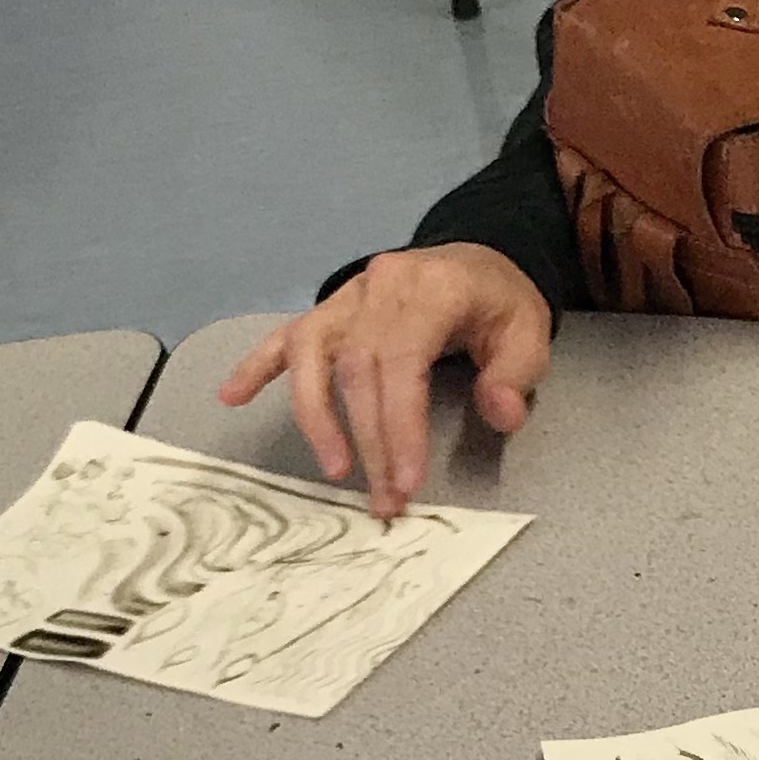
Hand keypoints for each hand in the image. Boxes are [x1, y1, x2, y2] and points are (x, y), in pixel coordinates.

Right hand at [218, 241, 551, 520]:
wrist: (478, 259)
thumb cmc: (498, 304)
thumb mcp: (528, 333)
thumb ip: (514, 375)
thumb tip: (501, 414)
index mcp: (430, 289)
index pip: (403, 363)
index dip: (400, 426)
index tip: (407, 481)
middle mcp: (379, 286)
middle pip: (358, 370)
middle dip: (368, 442)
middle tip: (384, 500)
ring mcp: (347, 296)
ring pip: (313, 354)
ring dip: (316, 417)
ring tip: (332, 469)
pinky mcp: (328, 310)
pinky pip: (285, 337)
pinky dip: (256, 366)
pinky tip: (231, 396)